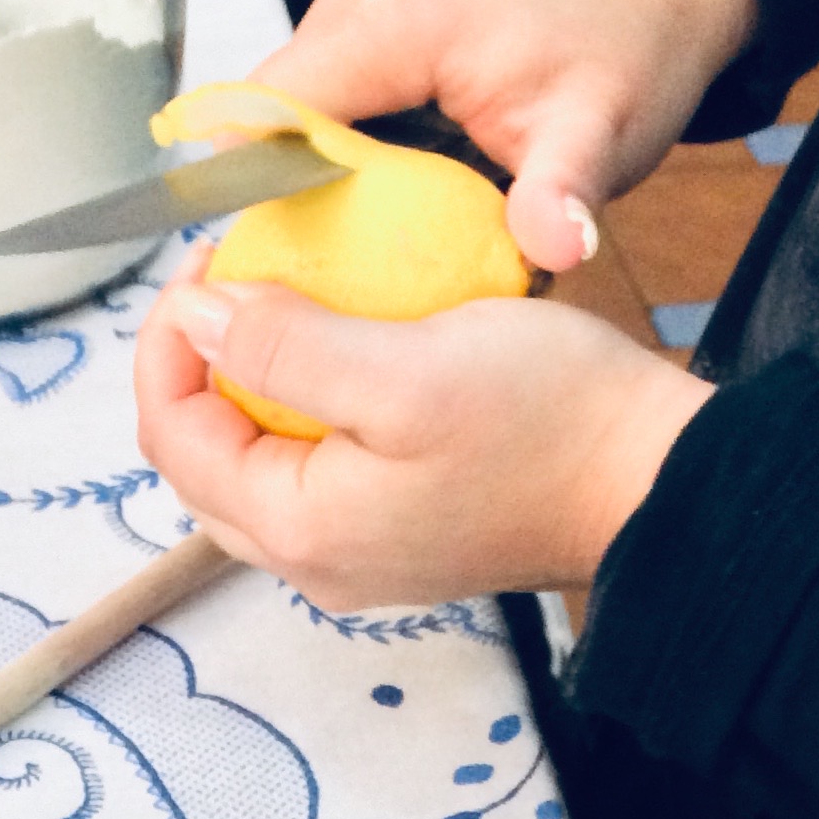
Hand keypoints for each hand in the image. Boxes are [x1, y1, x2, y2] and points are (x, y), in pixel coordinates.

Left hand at [134, 267, 710, 604]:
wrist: (651, 480)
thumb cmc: (544, 420)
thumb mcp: (403, 366)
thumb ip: (284, 347)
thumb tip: (194, 314)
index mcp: (297, 526)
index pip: (172, 436)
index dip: (167, 340)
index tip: (209, 257)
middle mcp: (312, 562)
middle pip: (203, 459)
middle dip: (197, 364)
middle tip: (236, 273)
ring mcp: (355, 557)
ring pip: (253, 467)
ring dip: (247, 384)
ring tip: (281, 302)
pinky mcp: (396, 536)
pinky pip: (311, 473)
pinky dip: (300, 409)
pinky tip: (336, 350)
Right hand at [252, 0, 758, 273]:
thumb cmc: (633, 32)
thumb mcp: (605, 128)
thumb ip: (563, 193)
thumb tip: (557, 248)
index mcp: (394, 20)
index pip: (267, 116)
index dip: (255, 199)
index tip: (274, 271)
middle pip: (274, 112)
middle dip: (290, 193)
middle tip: (329, 274)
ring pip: (298, 94)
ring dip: (317, 162)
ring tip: (361, 235)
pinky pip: (330, 70)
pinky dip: (345, 127)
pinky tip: (388, 176)